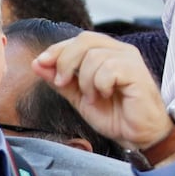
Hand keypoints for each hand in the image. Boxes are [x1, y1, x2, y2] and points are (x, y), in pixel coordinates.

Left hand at [30, 32, 174, 149]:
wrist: (137, 135)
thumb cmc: (114, 115)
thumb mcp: (78, 97)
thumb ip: (60, 81)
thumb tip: (37, 64)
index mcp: (107, 53)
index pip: (78, 40)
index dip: (57, 49)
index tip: (40, 63)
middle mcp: (120, 51)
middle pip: (84, 40)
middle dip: (65, 61)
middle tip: (62, 83)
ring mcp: (130, 60)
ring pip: (94, 56)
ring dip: (85, 80)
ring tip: (93, 97)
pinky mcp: (137, 72)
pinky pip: (108, 69)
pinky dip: (100, 85)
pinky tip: (106, 95)